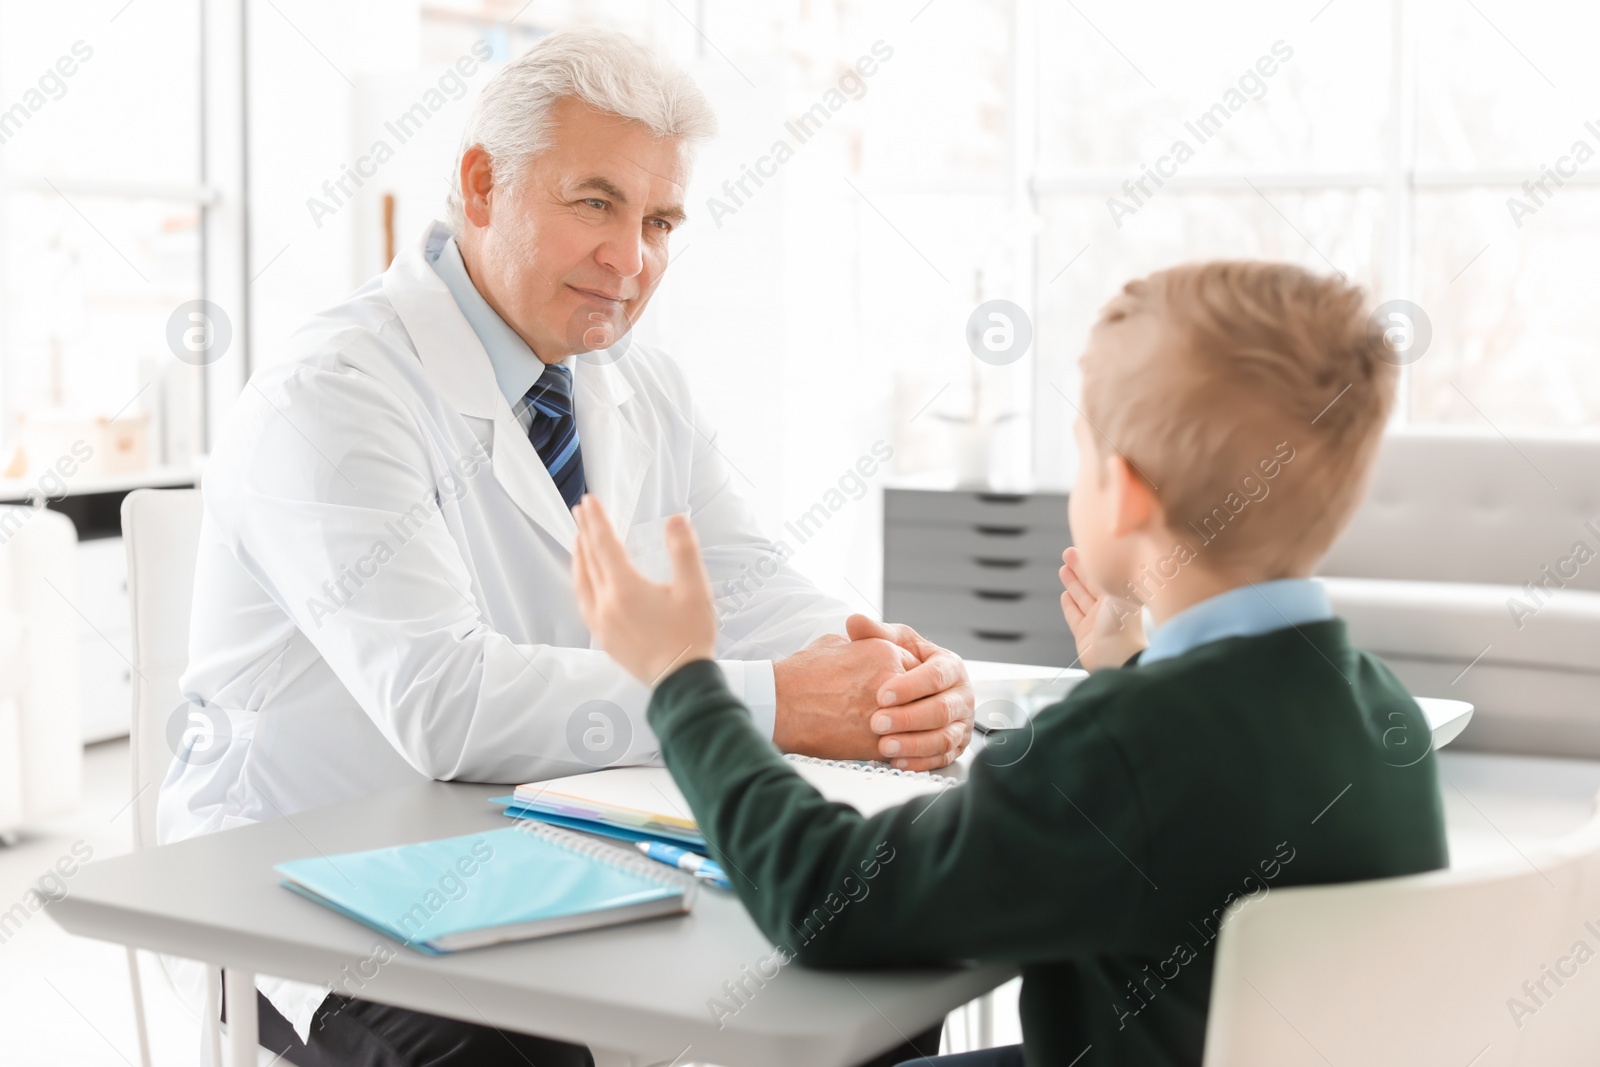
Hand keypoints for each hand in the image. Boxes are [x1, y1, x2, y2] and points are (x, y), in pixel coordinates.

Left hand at [571, 496, 716, 685]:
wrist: (682, 682)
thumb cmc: (691, 636)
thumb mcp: (695, 589)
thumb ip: (684, 551)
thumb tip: (676, 520)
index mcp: (625, 589)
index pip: (604, 545)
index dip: (596, 521)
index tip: (589, 501)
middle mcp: (606, 604)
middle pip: (589, 560)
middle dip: (585, 533)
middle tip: (581, 512)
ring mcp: (602, 623)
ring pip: (582, 582)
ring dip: (580, 557)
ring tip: (579, 541)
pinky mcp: (604, 638)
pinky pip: (584, 602)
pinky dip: (582, 582)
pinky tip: (587, 581)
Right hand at [773, 633, 919, 763]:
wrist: (779, 704)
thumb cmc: (801, 674)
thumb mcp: (834, 643)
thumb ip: (861, 645)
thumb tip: (865, 648)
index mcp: (885, 652)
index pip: (918, 668)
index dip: (911, 682)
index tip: (902, 693)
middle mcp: (892, 680)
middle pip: (923, 697)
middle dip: (916, 707)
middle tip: (906, 714)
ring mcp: (888, 713)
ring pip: (916, 726)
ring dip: (911, 732)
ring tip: (897, 734)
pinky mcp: (877, 743)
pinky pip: (902, 748)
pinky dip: (898, 751)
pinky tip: (887, 749)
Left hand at [845, 616, 973, 769]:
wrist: (915, 689)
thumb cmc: (905, 663)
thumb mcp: (894, 644)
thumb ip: (875, 634)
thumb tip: (854, 621)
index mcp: (951, 666)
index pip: (937, 675)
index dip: (911, 686)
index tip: (882, 694)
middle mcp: (961, 696)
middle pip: (942, 710)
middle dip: (909, 718)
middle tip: (877, 723)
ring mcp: (961, 723)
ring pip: (943, 738)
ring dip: (913, 745)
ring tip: (884, 747)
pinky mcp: (955, 747)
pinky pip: (941, 759)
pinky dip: (919, 762)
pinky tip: (895, 762)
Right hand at [1059, 546, 1145, 670]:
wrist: (1117, 657)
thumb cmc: (1123, 626)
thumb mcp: (1118, 591)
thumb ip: (1111, 575)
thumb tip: (1111, 557)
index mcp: (1120, 596)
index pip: (1104, 574)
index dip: (1092, 562)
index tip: (1082, 548)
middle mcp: (1109, 608)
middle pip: (1091, 584)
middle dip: (1079, 569)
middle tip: (1067, 554)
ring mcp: (1096, 622)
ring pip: (1081, 598)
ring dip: (1072, 583)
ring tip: (1063, 569)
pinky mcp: (1083, 634)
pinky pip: (1074, 616)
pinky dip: (1069, 605)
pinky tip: (1064, 596)